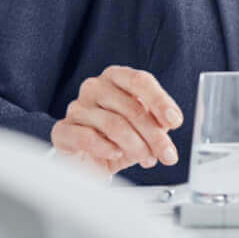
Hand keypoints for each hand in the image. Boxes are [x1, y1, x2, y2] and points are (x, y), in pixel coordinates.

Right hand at [50, 66, 183, 174]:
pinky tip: (116, 155)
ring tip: (146, 159)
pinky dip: (106, 148)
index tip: (175, 121)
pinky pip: (86, 137)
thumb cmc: (118, 137)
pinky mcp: (63, 131)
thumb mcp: (144, 127)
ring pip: (113, 123)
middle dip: (154, 134)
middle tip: (166, 153)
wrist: (89, 160)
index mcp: (116, 77)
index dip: (160, 101)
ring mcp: (77, 107)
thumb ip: (159, 121)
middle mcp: (95, 87)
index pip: (140, 81)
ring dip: (136, 146)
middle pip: (130, 106)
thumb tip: (172, 122)